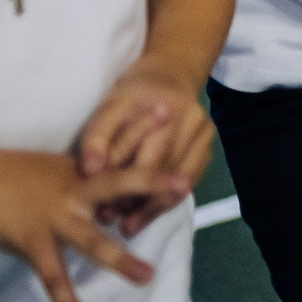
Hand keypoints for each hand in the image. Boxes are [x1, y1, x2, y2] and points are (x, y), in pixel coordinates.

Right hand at [0, 145, 187, 301]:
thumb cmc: (13, 174)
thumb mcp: (57, 168)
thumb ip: (89, 181)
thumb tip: (116, 196)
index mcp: (83, 170)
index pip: (123, 160)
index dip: (151, 153)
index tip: (177, 138)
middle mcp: (74, 189)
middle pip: (120, 184)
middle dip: (152, 185)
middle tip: (184, 186)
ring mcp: (55, 216)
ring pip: (94, 240)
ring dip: (121, 260)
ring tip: (147, 277)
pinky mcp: (33, 241)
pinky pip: (54, 278)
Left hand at [75, 68, 214, 236]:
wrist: (172, 76)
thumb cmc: (134, 95)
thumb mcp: (108, 108)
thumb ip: (97, 138)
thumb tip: (91, 171)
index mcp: (162, 105)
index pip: (137, 150)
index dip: (116, 181)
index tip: (99, 206)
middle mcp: (189, 117)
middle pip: (161, 168)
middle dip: (135, 199)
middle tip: (112, 219)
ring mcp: (204, 133)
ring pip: (179, 180)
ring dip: (152, 206)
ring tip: (129, 224)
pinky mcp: (209, 147)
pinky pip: (191, 182)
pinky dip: (169, 201)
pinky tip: (149, 213)